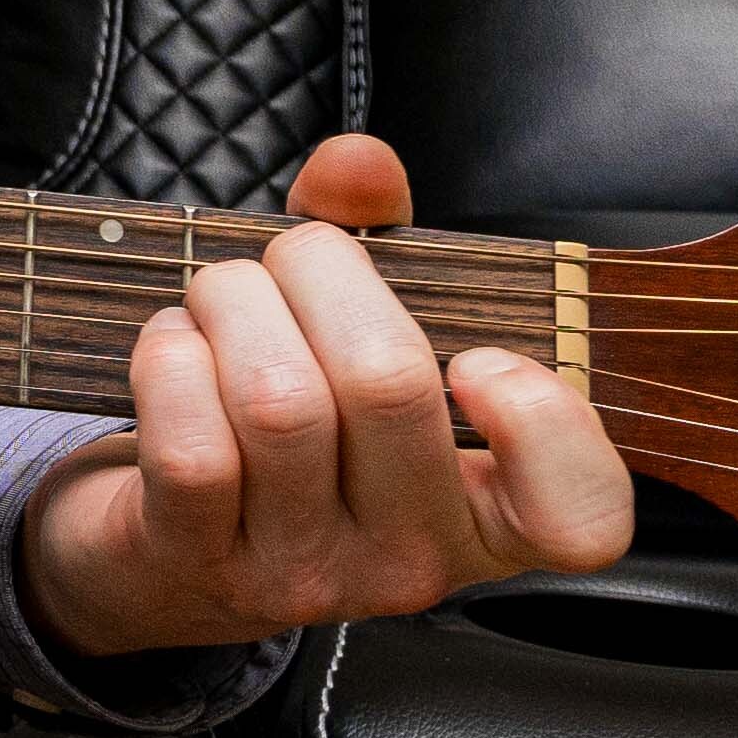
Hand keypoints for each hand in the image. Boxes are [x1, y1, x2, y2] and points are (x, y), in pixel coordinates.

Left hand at [18, 133, 636, 663]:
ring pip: (278, 403)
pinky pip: (193, 445)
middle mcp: (410, 558)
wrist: (158, 551)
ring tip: (219, 299)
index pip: (580, 513)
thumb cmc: (286, 425)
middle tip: (288, 263)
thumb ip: (377, 237)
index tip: (477, 358)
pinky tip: (176, 351)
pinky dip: (172, 360)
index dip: (545, 422)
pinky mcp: (200, 567)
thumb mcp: (355, 332)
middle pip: (386, 383)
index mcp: (488, 510)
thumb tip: (358, 163)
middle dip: (316, 272)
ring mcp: (306, 574)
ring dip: (230, 304)